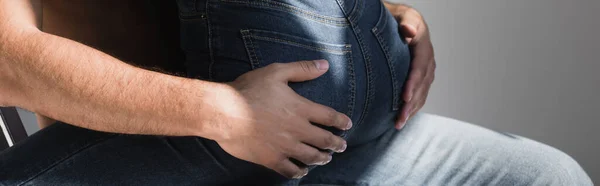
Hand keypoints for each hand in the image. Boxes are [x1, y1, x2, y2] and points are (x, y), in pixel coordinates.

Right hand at [212, 60, 351, 177]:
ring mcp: (285, 147)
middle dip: (337, 144)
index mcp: (301, 108)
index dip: (341, 121)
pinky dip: (299, 172)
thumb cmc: (248, 90)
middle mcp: (297, 130)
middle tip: (342, 146)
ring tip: (326, 158)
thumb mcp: (276, 72)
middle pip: (325, 140)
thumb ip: (302, 70)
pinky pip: (291, 170)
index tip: (347, 125)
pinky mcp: (271, 159)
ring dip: (322, 158)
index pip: (329, 117)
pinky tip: (302, 171)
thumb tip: (325, 65)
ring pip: (311, 157)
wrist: (223, 112)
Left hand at [385, 3, 436, 128]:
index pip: (419, 68)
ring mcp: (427, 68)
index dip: (413, 84)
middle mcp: (428, 59)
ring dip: (412, 110)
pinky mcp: (423, 76)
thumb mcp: (402, 14)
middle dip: (411, 104)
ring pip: (422, 92)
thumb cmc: (397, 16)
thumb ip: (406, 21)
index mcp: (423, 45)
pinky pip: (421, 93)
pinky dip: (414, 106)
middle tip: (400, 119)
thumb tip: (409, 30)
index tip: (404, 97)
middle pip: (422, 85)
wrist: (403, 19)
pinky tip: (404, 118)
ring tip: (399, 124)